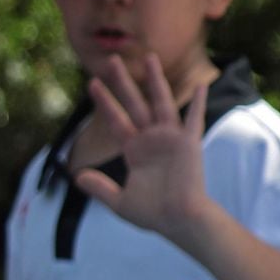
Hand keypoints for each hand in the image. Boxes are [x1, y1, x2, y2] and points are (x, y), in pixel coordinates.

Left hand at [73, 53, 217, 247]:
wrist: (178, 221)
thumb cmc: (153, 214)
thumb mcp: (119, 201)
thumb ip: (100, 188)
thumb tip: (77, 177)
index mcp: (134, 149)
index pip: (115, 119)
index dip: (105, 102)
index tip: (92, 84)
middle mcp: (151, 139)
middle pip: (134, 103)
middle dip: (123, 82)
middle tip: (112, 60)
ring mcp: (170, 138)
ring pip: (161, 102)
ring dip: (155, 81)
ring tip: (149, 57)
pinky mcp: (190, 144)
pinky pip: (194, 120)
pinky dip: (198, 103)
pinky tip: (202, 85)